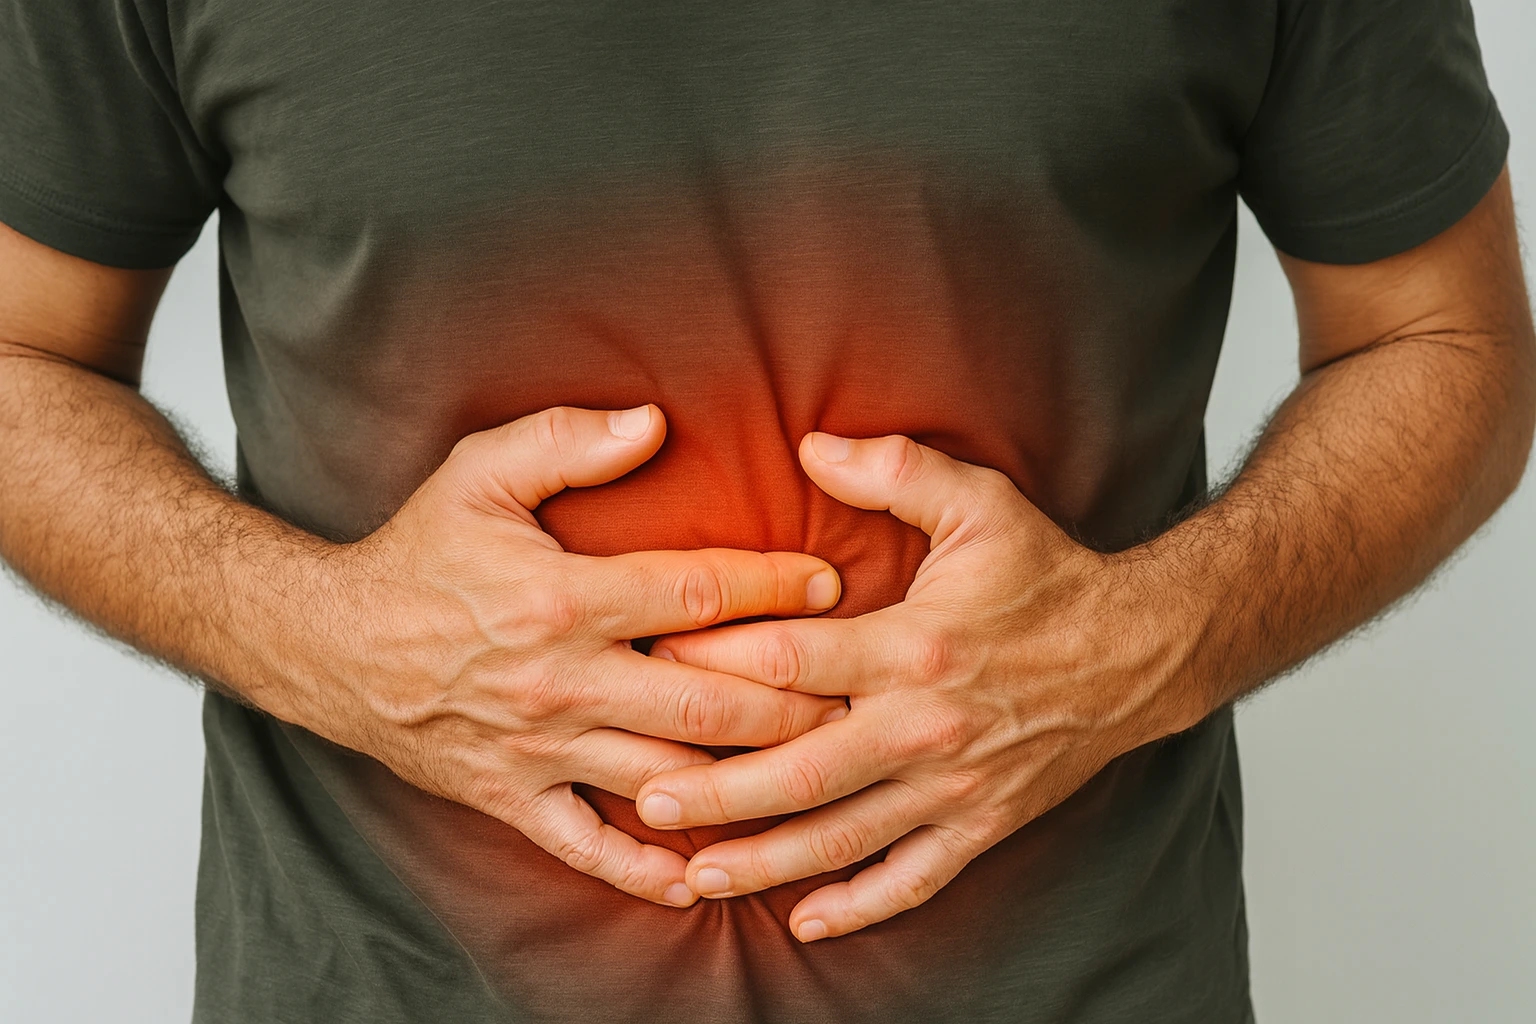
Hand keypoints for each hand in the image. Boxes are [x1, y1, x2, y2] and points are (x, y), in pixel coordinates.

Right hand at [301, 405, 846, 907]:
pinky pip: (589, 849)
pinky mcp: (513, 798)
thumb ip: (565, 442)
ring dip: (748, 784)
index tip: (830, 583)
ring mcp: (540, 750)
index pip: (695, 593)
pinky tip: (704, 879)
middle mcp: (561, 681)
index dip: (773, 587)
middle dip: (792, 701)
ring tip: (817, 774)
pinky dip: (646, 872)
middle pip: (706, 703)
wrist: (326, 643)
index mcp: (562, 597)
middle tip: (856, 693)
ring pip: (667, 780)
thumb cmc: (416, 552)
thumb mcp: (478, 473)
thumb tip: (653, 424)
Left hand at [636, 431, 1207, 937]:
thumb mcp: (980, 505)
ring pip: (842, 838)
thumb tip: (808, 444)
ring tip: (696, 874)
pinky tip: (805, 922)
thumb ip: (895, 469)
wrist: (1140, 652)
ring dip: (766, 861)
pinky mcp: (980, 824)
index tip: (653, 657)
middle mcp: (926, 726)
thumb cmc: (1049, 576)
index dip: (716, 659)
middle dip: (718, 790)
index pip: (792, 660)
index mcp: (915, 646)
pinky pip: (913, 879)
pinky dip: (859, 906)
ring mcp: (953, 787)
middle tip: (644, 796)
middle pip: (800, 770)